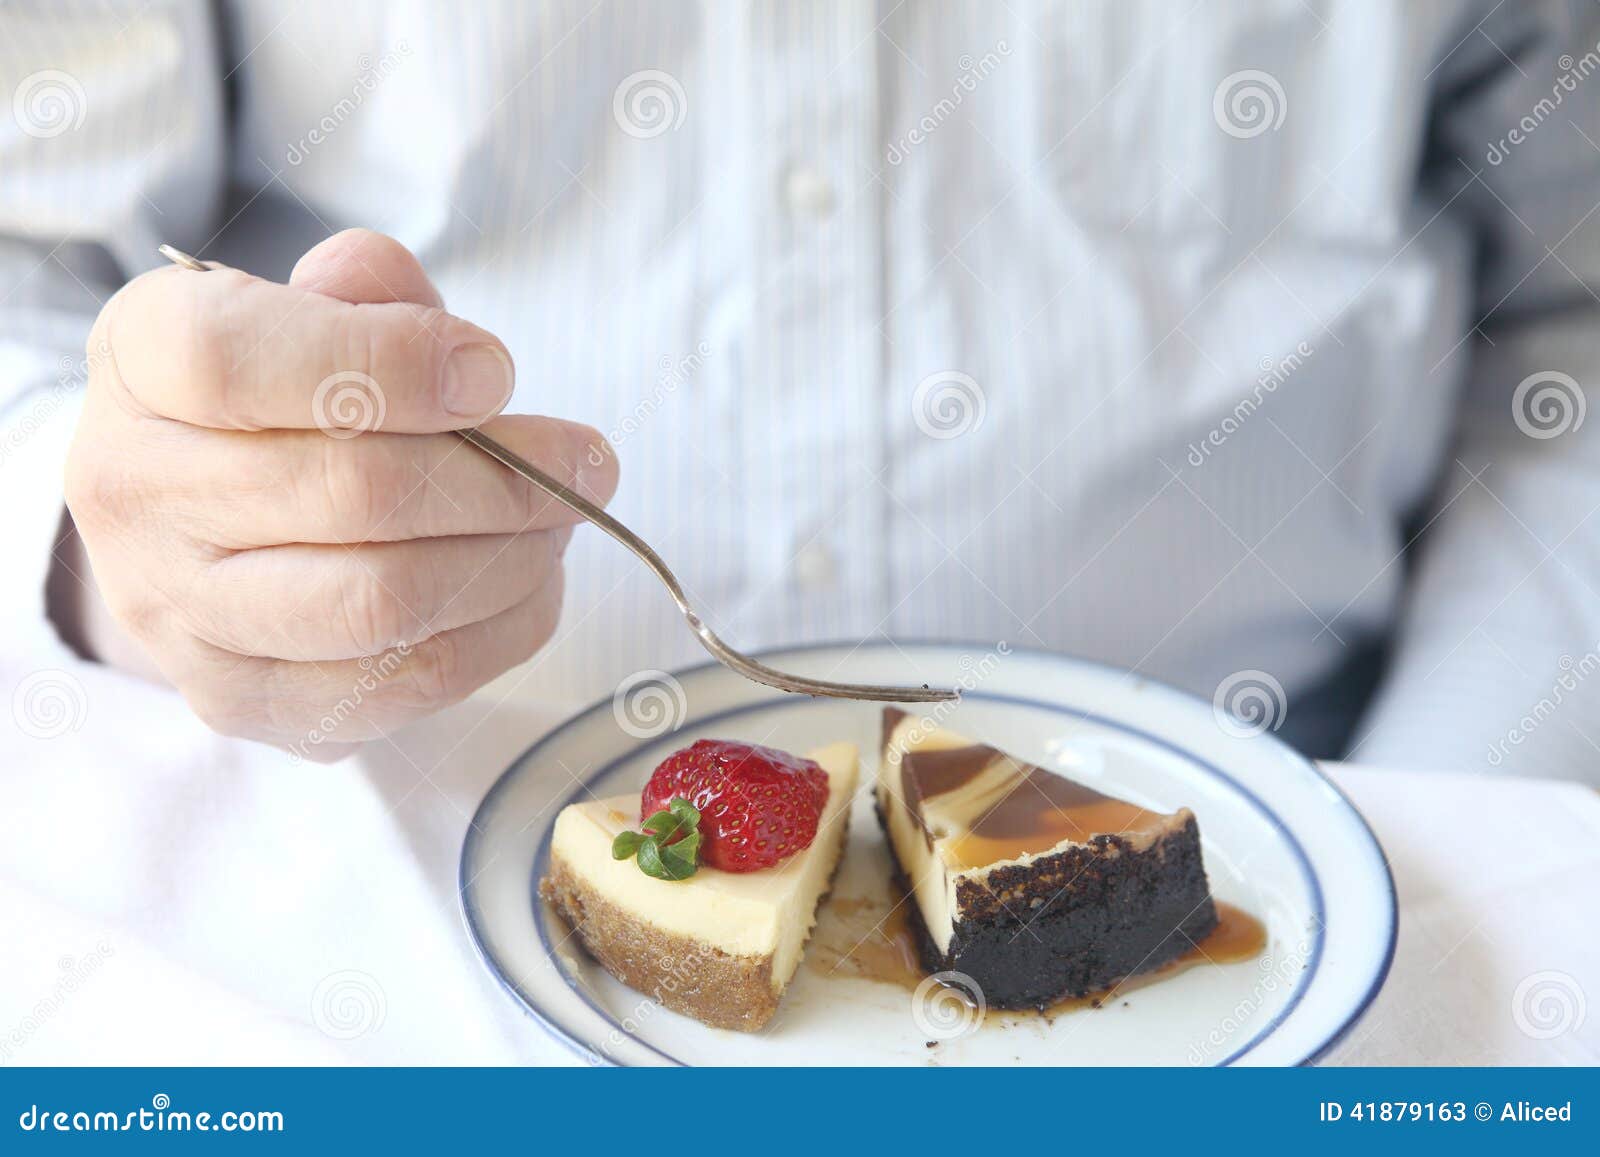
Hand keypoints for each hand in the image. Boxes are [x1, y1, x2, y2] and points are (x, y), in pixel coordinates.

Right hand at [63, 229, 617, 759]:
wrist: (194, 528)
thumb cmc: (276, 399)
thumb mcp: (306, 309)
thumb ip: (372, 295)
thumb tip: (457, 349)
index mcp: (140, 363)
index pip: (238, 360)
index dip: (390, 364)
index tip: (496, 373)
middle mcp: (134, 496)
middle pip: (348, 493)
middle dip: (503, 477)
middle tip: (586, 461)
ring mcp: (179, 616)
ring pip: (383, 603)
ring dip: (510, 559)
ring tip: (560, 519)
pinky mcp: (244, 701)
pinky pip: (406, 683)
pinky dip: (498, 630)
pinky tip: (527, 580)